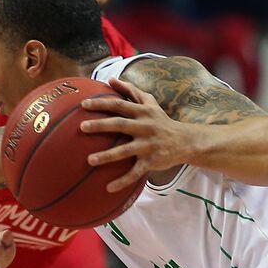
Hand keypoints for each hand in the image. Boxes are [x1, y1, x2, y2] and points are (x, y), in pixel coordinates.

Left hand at [79, 77, 194, 192]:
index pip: (119, 105)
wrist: (185, 142)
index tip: (84, 104)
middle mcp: (145, 127)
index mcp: (142, 112)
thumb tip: (111, 79)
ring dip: (107, 156)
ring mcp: (148, 145)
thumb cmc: (162, 121)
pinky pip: (135, 172)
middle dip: (101, 125)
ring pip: (125, 151)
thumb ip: (131, 91)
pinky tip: (108, 188)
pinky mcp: (151, 161)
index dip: (102, 103)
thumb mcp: (150, 103)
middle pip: (120, 124)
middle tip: (82, 127)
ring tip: (90, 160)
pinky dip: (122, 181)